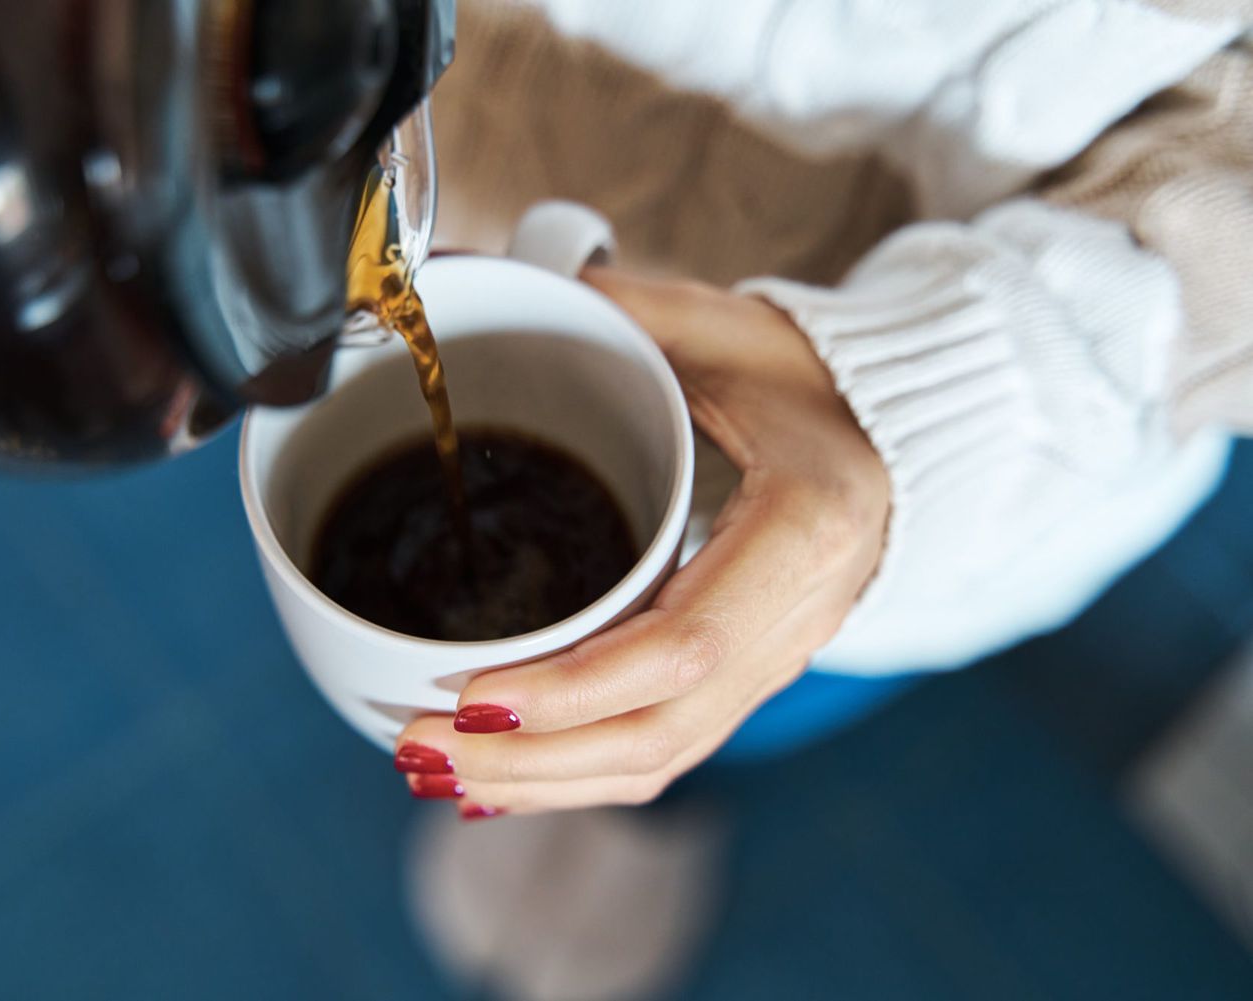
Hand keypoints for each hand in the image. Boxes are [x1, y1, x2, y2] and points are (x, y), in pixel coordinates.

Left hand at [394, 268, 891, 815]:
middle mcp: (798, 619)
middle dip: (530, 761)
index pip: (683, 646)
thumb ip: (615, 311)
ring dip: (542, 784)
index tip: (470, 697)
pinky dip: (578, 775)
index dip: (572, 688)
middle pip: (659, 733)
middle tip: (419, 747)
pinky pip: (665, 749)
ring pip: (658, 759)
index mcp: (804, 530)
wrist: (900, 430)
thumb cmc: (813, 376)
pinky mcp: (751, 677)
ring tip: (437, 773)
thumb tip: (478, 280)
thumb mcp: (721, 329)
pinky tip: (504, 780)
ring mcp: (778, 661)